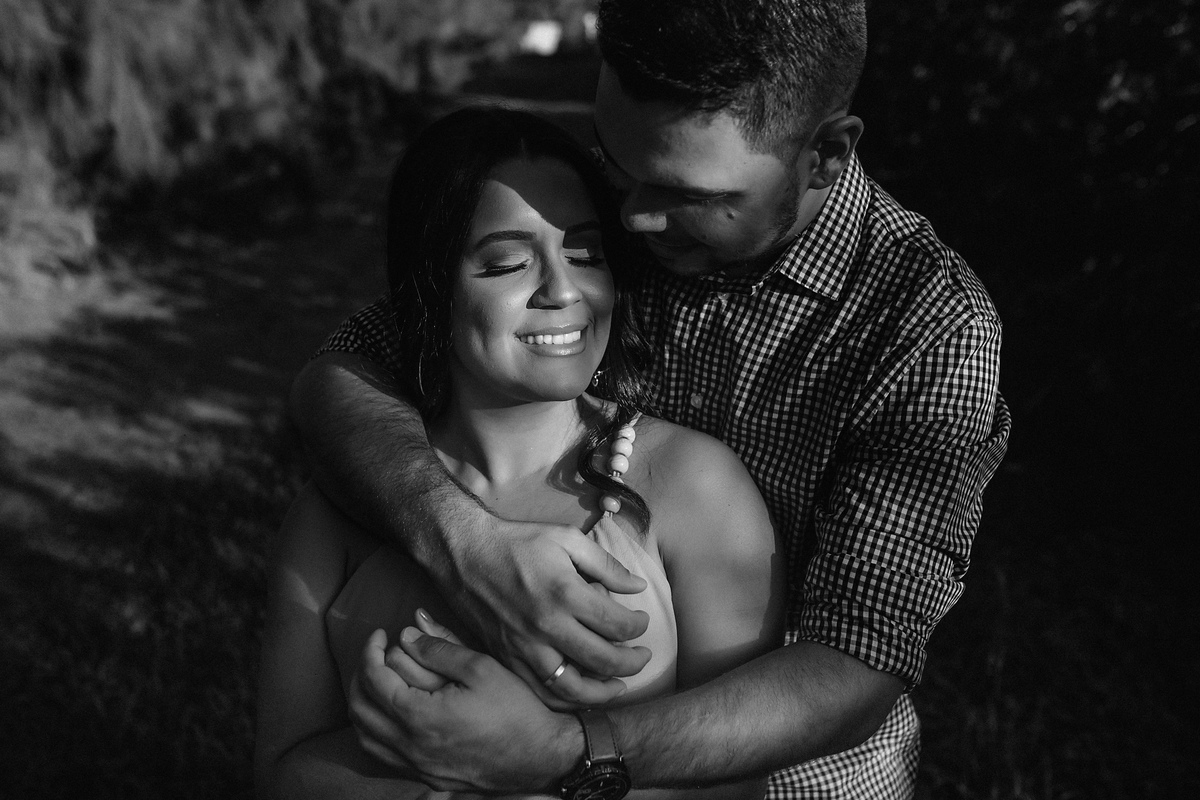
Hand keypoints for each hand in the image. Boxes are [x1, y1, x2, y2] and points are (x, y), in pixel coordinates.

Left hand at [349, 624, 578, 792]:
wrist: (540, 756)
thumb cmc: (515, 710)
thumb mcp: (481, 668)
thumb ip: (439, 649)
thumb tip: (407, 634)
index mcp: (419, 716)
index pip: (373, 679)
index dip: (369, 651)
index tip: (379, 635)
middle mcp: (410, 746)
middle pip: (360, 709)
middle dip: (361, 675)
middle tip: (374, 655)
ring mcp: (417, 766)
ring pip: (365, 737)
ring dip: (363, 705)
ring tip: (378, 681)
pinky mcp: (427, 778)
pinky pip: (383, 755)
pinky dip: (376, 731)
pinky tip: (391, 715)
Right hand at [444, 515, 651, 705]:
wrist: (463, 552)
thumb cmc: (516, 541)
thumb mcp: (566, 539)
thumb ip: (606, 564)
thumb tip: (637, 586)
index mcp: (564, 593)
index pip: (616, 624)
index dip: (638, 626)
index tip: (642, 621)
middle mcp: (545, 625)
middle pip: (602, 661)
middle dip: (632, 663)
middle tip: (643, 656)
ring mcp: (523, 646)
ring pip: (572, 688)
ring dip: (603, 691)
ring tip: (618, 684)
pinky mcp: (505, 657)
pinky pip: (540, 691)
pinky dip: (565, 699)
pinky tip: (581, 692)